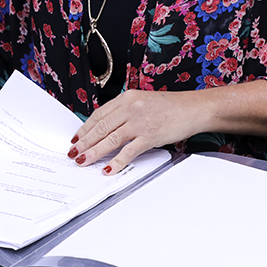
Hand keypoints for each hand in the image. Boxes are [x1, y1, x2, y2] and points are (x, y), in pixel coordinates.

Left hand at [67, 90, 202, 175]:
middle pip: (101, 127)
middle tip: (73, 152)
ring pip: (110, 139)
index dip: (85, 128)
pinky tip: (107, 168)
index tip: (76, 138)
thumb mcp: (143, 102)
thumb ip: (126, 112)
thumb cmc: (171, 107)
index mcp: (127, 98)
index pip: (99, 114)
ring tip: (83, 161)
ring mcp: (140, 122)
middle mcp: (131, 108)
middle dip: (84, 142)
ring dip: (93, 152)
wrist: (193, 108)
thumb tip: (108, 128)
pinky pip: (128, 151)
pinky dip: (116, 161)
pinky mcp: (150, 136)